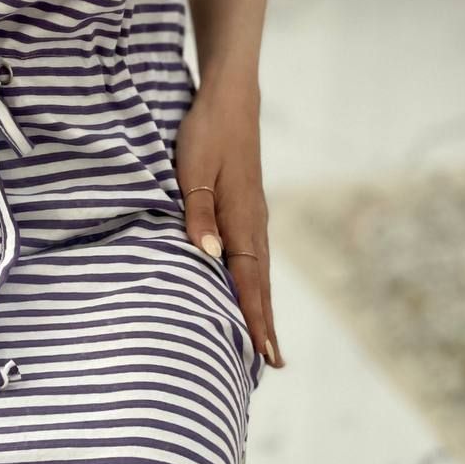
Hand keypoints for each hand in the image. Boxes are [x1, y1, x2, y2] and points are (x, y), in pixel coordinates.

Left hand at [175, 83, 283, 368]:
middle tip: (272, 364)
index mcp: (242, 219)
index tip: (265, 354)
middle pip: (261, 283)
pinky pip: (254, 255)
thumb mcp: (192, 170)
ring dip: (262, 305)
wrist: (230, 99)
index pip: (249, 280)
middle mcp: (254, 223)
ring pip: (259, 270)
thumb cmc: (206, 133)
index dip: (255, 318)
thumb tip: (209, 256)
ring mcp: (254, 216)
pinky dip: (255, 281)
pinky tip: (249, 289)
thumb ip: (198, 213)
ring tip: (264, 339)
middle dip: (265, 323)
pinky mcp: (247, 207)